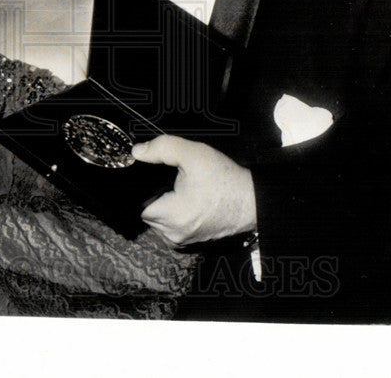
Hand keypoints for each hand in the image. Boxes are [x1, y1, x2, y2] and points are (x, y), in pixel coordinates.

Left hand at [132, 135, 256, 246]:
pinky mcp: (194, 240)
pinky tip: (190, 201)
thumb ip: (162, 149)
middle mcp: (175, 234)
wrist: (253, 200)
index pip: (139, 205)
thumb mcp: (193, 154)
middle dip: (156, 197)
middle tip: (173, 182)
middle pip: (149, 213)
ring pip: (160, 221)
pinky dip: (177, 215)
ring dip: (166, 207)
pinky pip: (174, 227)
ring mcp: (185, 240)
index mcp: (171, 216)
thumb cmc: (225, 179)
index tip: (157, 179)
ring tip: (183, 191)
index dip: (145, 190)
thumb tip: (137, 152)